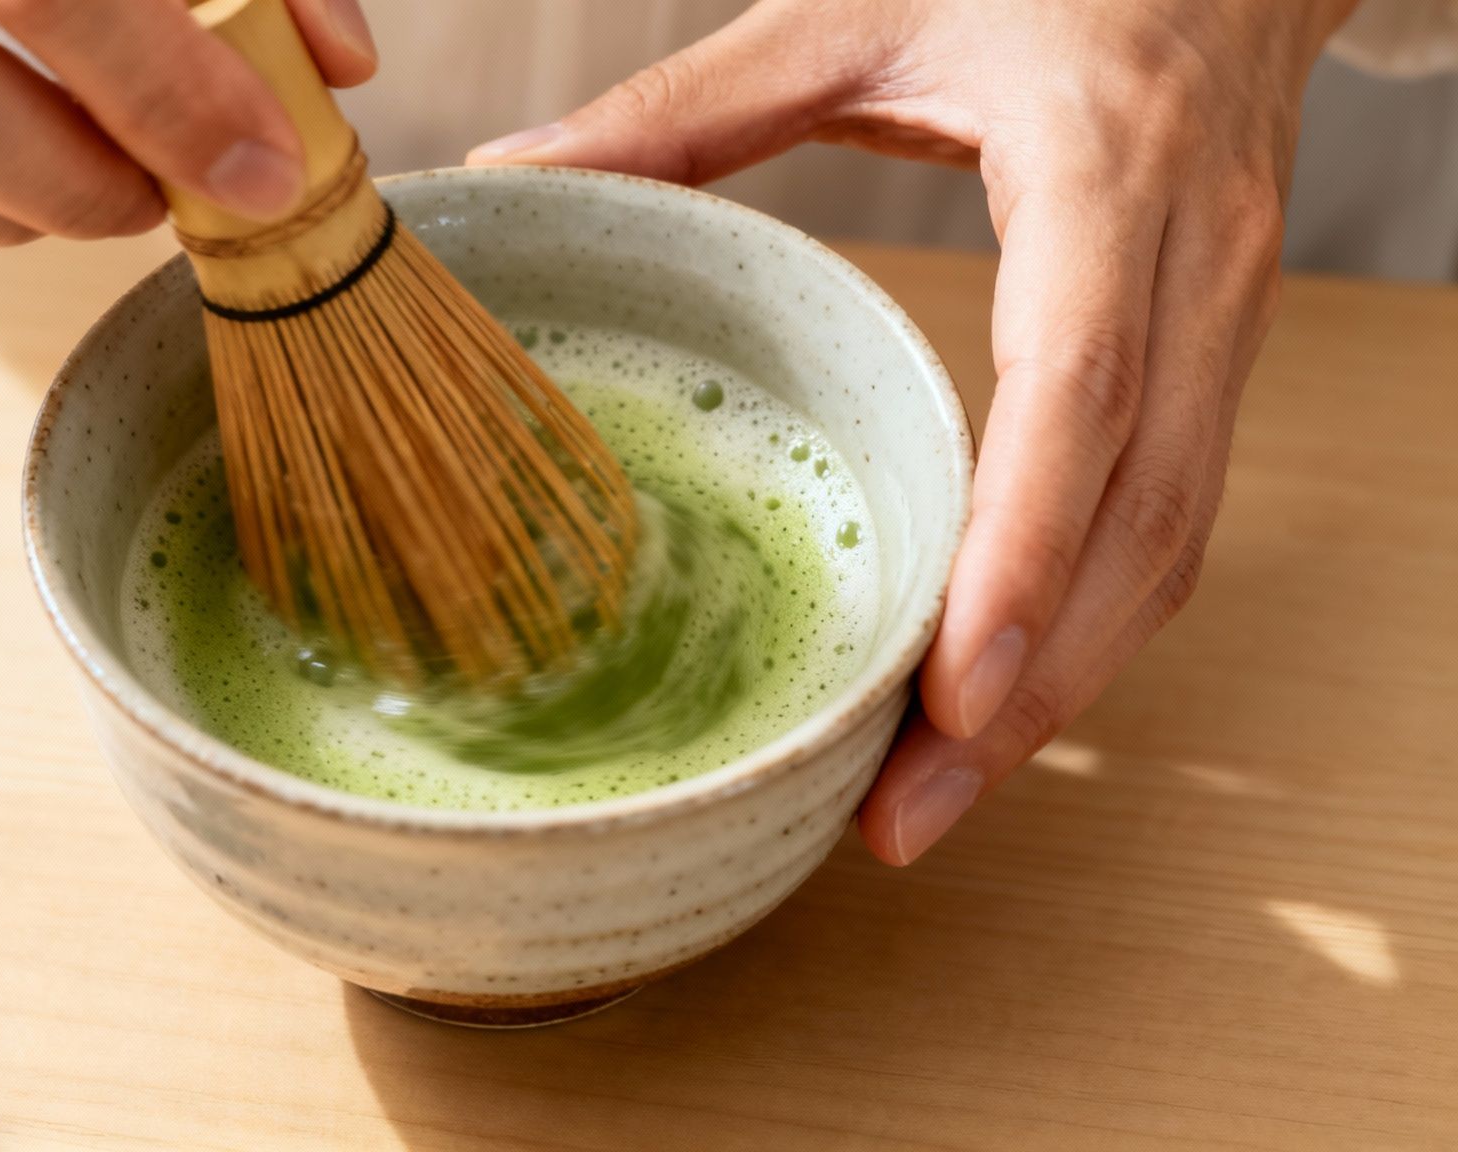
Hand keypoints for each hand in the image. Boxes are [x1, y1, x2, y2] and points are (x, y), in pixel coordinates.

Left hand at [470, 0, 1357, 864]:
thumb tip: (517, 181)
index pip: (1079, 387)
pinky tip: (1002, 696)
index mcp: (1102, 167)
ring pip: (1173, 542)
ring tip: (934, 796)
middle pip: (1140, 517)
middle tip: (907, 815)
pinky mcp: (1218, 354)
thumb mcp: (855, 9)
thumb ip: (686, 105)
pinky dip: (1089, 624)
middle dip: (1034, 688)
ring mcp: (1229, 314)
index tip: (948, 692)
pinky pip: (1173, 516)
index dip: (1021, 552)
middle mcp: (1192, 260)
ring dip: (1068, 687)